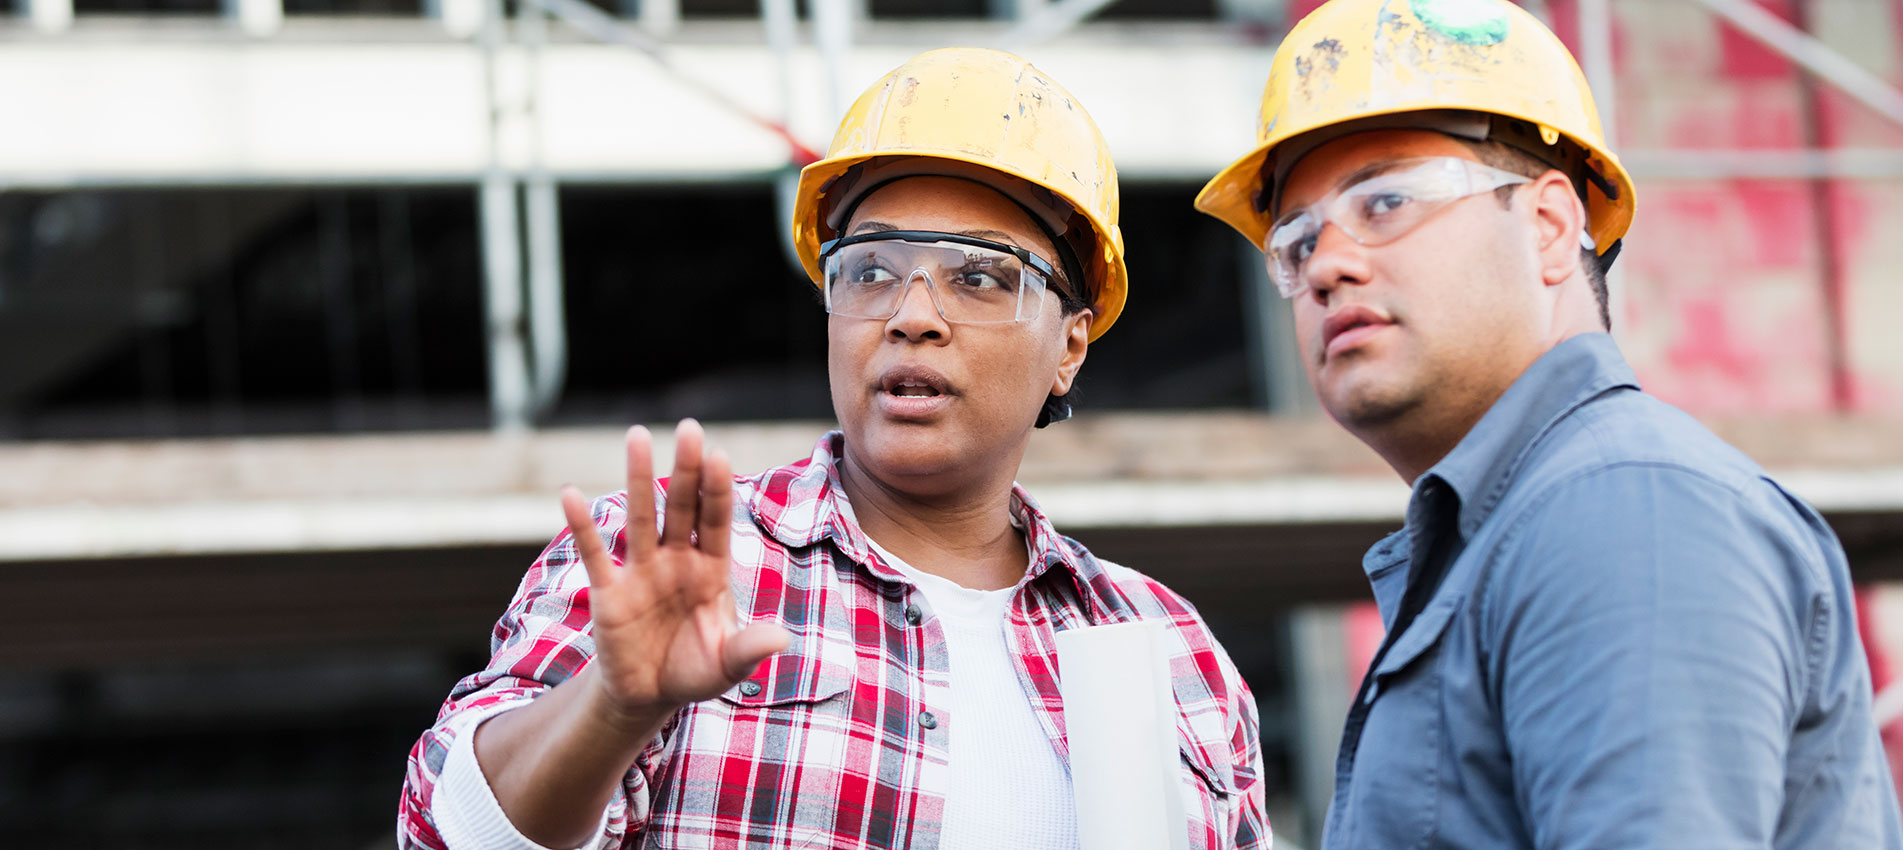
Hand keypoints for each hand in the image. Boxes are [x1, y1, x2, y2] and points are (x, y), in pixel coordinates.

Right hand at [560, 420, 789, 727]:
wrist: (649, 696)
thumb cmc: (694, 671)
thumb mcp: (726, 666)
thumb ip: (749, 649)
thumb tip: (781, 638)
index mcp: (711, 570)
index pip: (716, 521)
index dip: (718, 490)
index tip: (720, 455)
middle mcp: (677, 560)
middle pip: (683, 506)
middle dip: (687, 470)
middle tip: (689, 428)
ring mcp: (642, 571)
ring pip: (642, 517)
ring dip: (640, 478)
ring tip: (637, 435)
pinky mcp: (609, 592)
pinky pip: (595, 554)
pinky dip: (583, 527)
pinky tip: (570, 494)